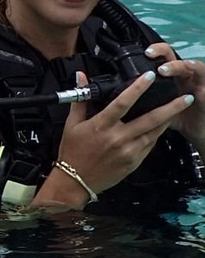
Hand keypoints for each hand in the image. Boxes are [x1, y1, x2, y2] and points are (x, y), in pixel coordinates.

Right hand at [36, 70, 193, 209]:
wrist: (75, 181)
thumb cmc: (72, 152)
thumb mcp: (72, 124)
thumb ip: (81, 100)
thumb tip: (80, 77)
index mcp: (101, 125)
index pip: (123, 102)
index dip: (138, 88)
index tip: (150, 77)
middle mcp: (118, 138)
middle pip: (150, 119)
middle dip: (171, 107)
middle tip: (185, 97)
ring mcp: (128, 151)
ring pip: (155, 132)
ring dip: (168, 120)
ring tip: (179, 109)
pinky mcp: (134, 162)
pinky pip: (150, 145)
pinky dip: (156, 134)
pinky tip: (162, 127)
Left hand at [147, 43, 204, 152]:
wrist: (196, 131)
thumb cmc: (177, 117)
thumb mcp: (157, 106)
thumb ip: (144, 100)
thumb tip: (119, 97)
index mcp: (172, 76)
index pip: (163, 56)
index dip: (155, 50)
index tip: (142, 52)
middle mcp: (186, 76)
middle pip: (176, 56)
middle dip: (163, 51)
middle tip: (149, 55)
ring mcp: (199, 84)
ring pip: (195, 67)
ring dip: (180, 66)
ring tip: (165, 69)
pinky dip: (203, 86)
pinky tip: (195, 88)